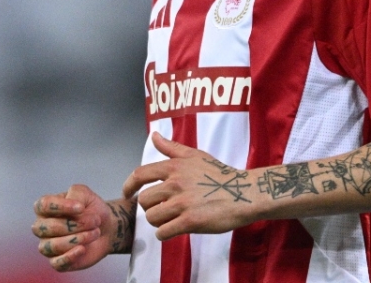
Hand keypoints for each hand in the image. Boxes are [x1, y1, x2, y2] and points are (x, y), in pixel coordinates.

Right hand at [31, 184, 129, 271]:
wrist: (106, 228)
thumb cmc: (91, 209)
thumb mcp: (85, 194)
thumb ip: (75, 194)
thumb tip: (73, 207)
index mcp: (44, 208)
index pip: (43, 206)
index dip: (61, 206)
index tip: (81, 207)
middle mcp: (42, 227)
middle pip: (49, 227)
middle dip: (75, 224)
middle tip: (95, 221)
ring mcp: (48, 246)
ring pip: (53, 246)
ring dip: (76, 239)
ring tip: (95, 233)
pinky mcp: (58, 262)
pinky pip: (57, 263)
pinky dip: (70, 257)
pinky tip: (82, 249)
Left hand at [122, 132, 257, 240]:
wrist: (244, 193)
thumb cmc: (220, 174)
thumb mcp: (196, 155)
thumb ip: (172, 148)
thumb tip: (154, 136)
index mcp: (174, 167)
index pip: (140, 174)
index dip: (128, 185)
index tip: (126, 193)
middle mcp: (175, 184)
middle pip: (144, 200)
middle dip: (150, 207)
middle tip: (162, 209)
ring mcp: (183, 203)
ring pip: (152, 218)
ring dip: (158, 222)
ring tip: (170, 219)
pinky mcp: (190, 221)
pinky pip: (163, 232)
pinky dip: (164, 234)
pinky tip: (174, 230)